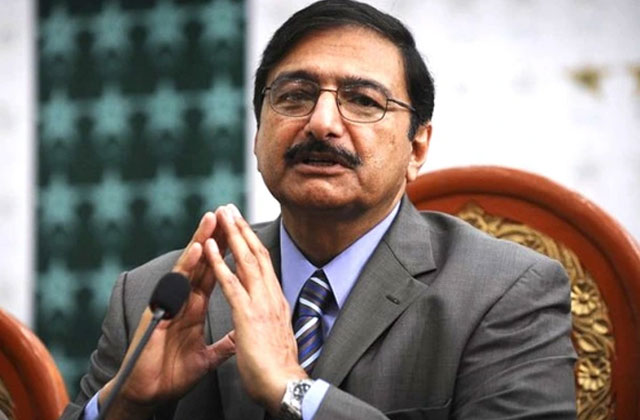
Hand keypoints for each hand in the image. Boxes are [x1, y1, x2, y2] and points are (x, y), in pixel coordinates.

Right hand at [100, 212, 235, 418]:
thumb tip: (242, 334)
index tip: (240, 234)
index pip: (214, 274)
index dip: (226, 255)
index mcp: (194, 308)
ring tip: (212, 220)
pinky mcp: (158, 311)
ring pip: (187, 267)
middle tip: (227, 213)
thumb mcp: (206, 357)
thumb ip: (225, 343)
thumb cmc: (173, 375)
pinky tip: (198, 250)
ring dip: (200, 242)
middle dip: (213, 238)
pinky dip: (186, 268)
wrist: (149, 394)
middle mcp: (182, 300)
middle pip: (201, 263)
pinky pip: (174, 286)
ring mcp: (169, 303)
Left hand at [205, 204, 307, 413]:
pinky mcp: (248, 315)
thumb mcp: (273, 339)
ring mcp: (261, 304)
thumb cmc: (277, 369)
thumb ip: (267, 324)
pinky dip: (219, 263)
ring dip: (232, 235)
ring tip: (222, 215)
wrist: (283, 385)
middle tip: (230, 208)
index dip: (251, 243)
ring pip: (246, 261)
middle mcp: (271, 296)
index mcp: (275, 302)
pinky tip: (209, 247)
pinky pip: (230, 284)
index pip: (263, 265)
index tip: (241, 227)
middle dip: (242, 229)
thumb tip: (263, 320)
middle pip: (256, 254)